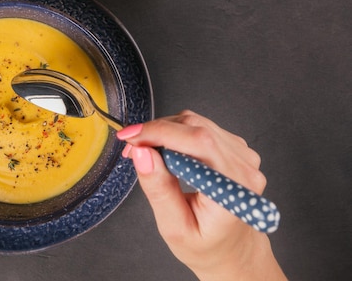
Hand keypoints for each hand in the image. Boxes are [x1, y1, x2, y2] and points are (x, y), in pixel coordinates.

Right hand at [117, 110, 285, 279]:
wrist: (231, 249)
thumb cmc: (205, 244)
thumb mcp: (175, 227)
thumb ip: (159, 189)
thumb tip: (141, 153)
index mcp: (233, 188)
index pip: (198, 142)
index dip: (159, 133)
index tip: (129, 139)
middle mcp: (244, 166)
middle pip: (195, 127)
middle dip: (156, 131)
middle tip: (130, 149)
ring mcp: (242, 154)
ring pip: (194, 123)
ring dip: (163, 132)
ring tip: (145, 153)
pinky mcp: (234, 148)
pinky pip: (200, 128)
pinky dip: (175, 134)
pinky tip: (164, 154)